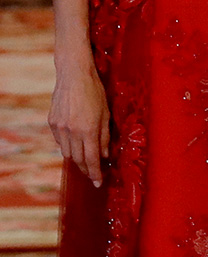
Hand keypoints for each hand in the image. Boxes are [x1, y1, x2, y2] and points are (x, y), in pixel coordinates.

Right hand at [48, 60, 109, 185]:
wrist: (74, 75)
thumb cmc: (95, 91)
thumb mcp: (106, 113)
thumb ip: (105, 135)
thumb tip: (104, 155)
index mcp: (88, 129)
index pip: (91, 159)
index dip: (95, 173)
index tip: (98, 182)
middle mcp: (72, 131)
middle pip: (78, 159)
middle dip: (86, 169)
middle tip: (92, 173)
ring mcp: (60, 127)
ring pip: (67, 153)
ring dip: (76, 158)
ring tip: (84, 159)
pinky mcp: (52, 122)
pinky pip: (59, 141)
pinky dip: (68, 145)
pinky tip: (74, 141)